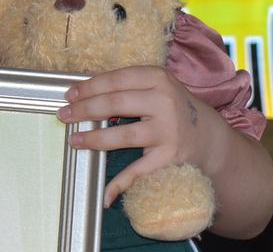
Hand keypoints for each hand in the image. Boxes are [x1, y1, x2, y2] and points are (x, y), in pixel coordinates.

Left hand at [57, 65, 209, 207]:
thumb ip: (127, 85)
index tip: (69, 94)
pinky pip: (139, 171)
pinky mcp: (170, 158)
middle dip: (84, 110)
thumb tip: (85, 85)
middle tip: (63, 115)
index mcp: (158, 78)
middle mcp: (164, 102)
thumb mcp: (157, 87)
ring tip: (74, 141)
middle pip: (115, 104)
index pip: (116, 80)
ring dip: (94, 140)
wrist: (209, 138)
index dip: (89, 87)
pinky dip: (120, 184)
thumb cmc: (174, 108)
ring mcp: (168, 131)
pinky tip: (104, 194)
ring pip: (123, 135)